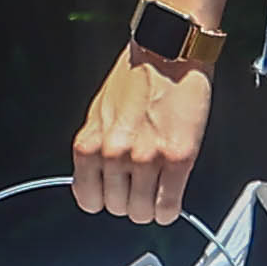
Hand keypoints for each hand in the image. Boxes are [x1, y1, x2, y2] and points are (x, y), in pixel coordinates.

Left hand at [70, 44, 211, 223]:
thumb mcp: (100, 114)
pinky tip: (171, 197)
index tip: (114, 192)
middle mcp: (115, 154)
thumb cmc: (135, 77)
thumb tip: (98, 180)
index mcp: (90, 144)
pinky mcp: (178, 158)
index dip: (104, 199)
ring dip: (150, 206)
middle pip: (117, 209)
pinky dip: (170, 208)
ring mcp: (147, 158)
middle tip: (140, 185)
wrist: (167, 52)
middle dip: (129, 201)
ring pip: (143, 213)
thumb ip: (97, 149)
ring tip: (156, 188)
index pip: (88, 200)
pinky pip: (168, 205)